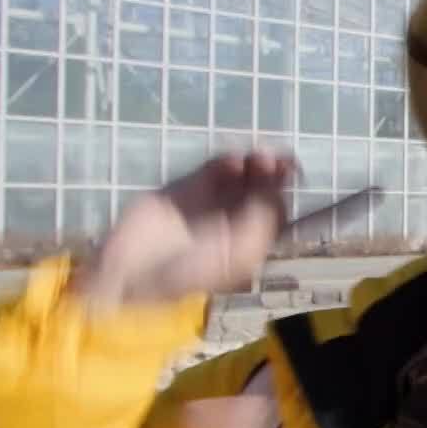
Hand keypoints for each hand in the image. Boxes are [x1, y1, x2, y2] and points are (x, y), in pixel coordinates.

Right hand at [73, 151, 295, 306]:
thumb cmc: (191, 271)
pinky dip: (224, 164)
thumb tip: (278, 192)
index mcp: (247, 243)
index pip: (274, 212)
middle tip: (279, 159)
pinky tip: (232, 161)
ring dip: (252, 165)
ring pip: (238, 178)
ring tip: (259, 156)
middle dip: (271, 174)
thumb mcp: (236, 256)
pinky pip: (211, 173)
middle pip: (259, 190)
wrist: (135, 269)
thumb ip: (261, 223)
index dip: (283, 193)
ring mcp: (209, 204)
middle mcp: (232, 222)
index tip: (291, 175)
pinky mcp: (185, 190)